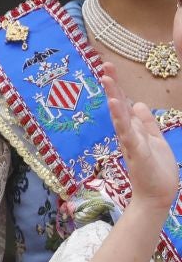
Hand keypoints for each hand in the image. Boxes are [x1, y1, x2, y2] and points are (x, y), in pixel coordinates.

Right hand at [102, 68, 177, 213]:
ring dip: (114, 98)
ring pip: (120, 116)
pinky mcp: (136, 151)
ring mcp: (130, 141)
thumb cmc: (156, 170)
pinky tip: (115, 105)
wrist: (157, 195)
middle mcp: (128, 133)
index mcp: (134, 129)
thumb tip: (138, 103)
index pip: (124, 103)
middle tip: (105, 66)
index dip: (118, 85)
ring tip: (108, 80)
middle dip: (113, 85)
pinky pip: (127, 132)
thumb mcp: (155, 140)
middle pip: (119, 105)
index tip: (109, 67)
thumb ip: (147, 123)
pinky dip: (120, 119)